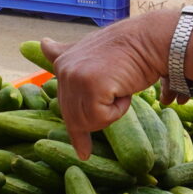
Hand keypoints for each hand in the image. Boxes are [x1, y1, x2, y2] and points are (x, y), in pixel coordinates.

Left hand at [42, 11, 179, 158]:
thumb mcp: (93, 52)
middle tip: (119, 93)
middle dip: (100, 116)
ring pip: (88, 122)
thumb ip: (69, 53)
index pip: (64, 104)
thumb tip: (43, 43)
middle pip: (76, 118)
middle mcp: (63, 69)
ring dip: (111, 111)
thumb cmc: (129, 50)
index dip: (76, 130)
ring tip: (121, 86)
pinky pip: (102, 118)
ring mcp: (75, 77)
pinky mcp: (90, 86)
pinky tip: (124, 88)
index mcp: (63, 62)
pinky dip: (118, 110)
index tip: (83, 153)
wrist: (149, 39)